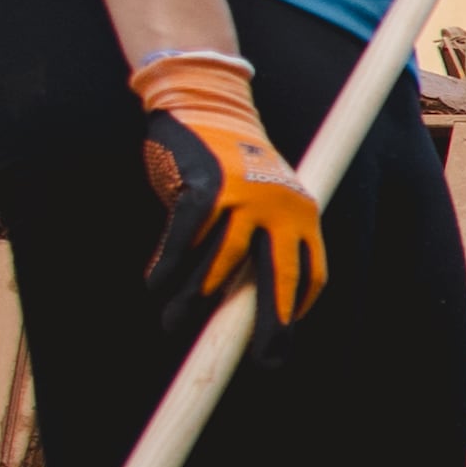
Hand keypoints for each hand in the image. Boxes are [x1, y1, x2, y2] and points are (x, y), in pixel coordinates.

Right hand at [131, 51, 324, 327]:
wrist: (209, 103)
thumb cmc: (234, 160)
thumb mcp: (267, 195)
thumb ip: (265, 238)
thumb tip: (246, 295)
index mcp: (302, 213)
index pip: (311, 275)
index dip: (295, 310)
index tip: (280, 336)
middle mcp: (278, 210)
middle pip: (276, 282)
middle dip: (270, 328)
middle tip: (266, 363)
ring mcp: (241, 200)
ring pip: (217, 269)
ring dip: (191, 303)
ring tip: (171, 325)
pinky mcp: (203, 191)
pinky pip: (181, 243)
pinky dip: (165, 269)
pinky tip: (154, 287)